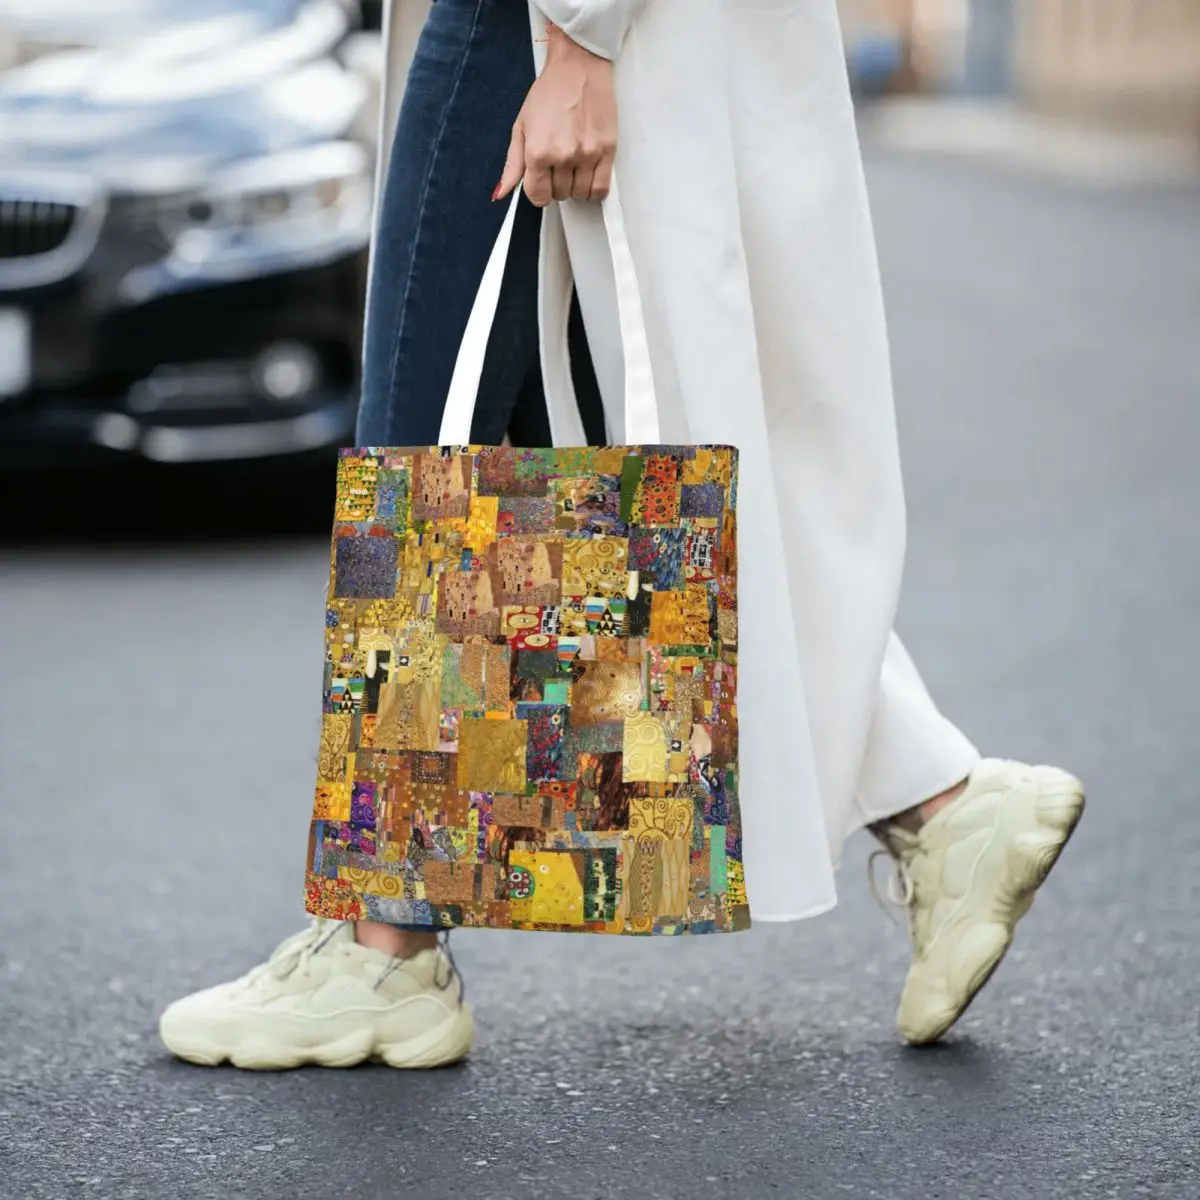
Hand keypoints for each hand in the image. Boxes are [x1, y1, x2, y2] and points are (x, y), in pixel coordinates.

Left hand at [495, 24, 616, 206]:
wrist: (578, 67)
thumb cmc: (550, 92)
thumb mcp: (522, 126)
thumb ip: (513, 164)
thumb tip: (501, 193)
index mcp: (538, 151)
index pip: (538, 196)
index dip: (538, 192)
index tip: (542, 182)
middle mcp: (562, 155)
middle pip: (559, 194)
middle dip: (556, 184)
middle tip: (558, 164)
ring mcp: (587, 154)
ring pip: (580, 194)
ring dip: (575, 186)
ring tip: (574, 166)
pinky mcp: (607, 150)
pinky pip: (601, 189)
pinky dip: (593, 188)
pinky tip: (588, 174)